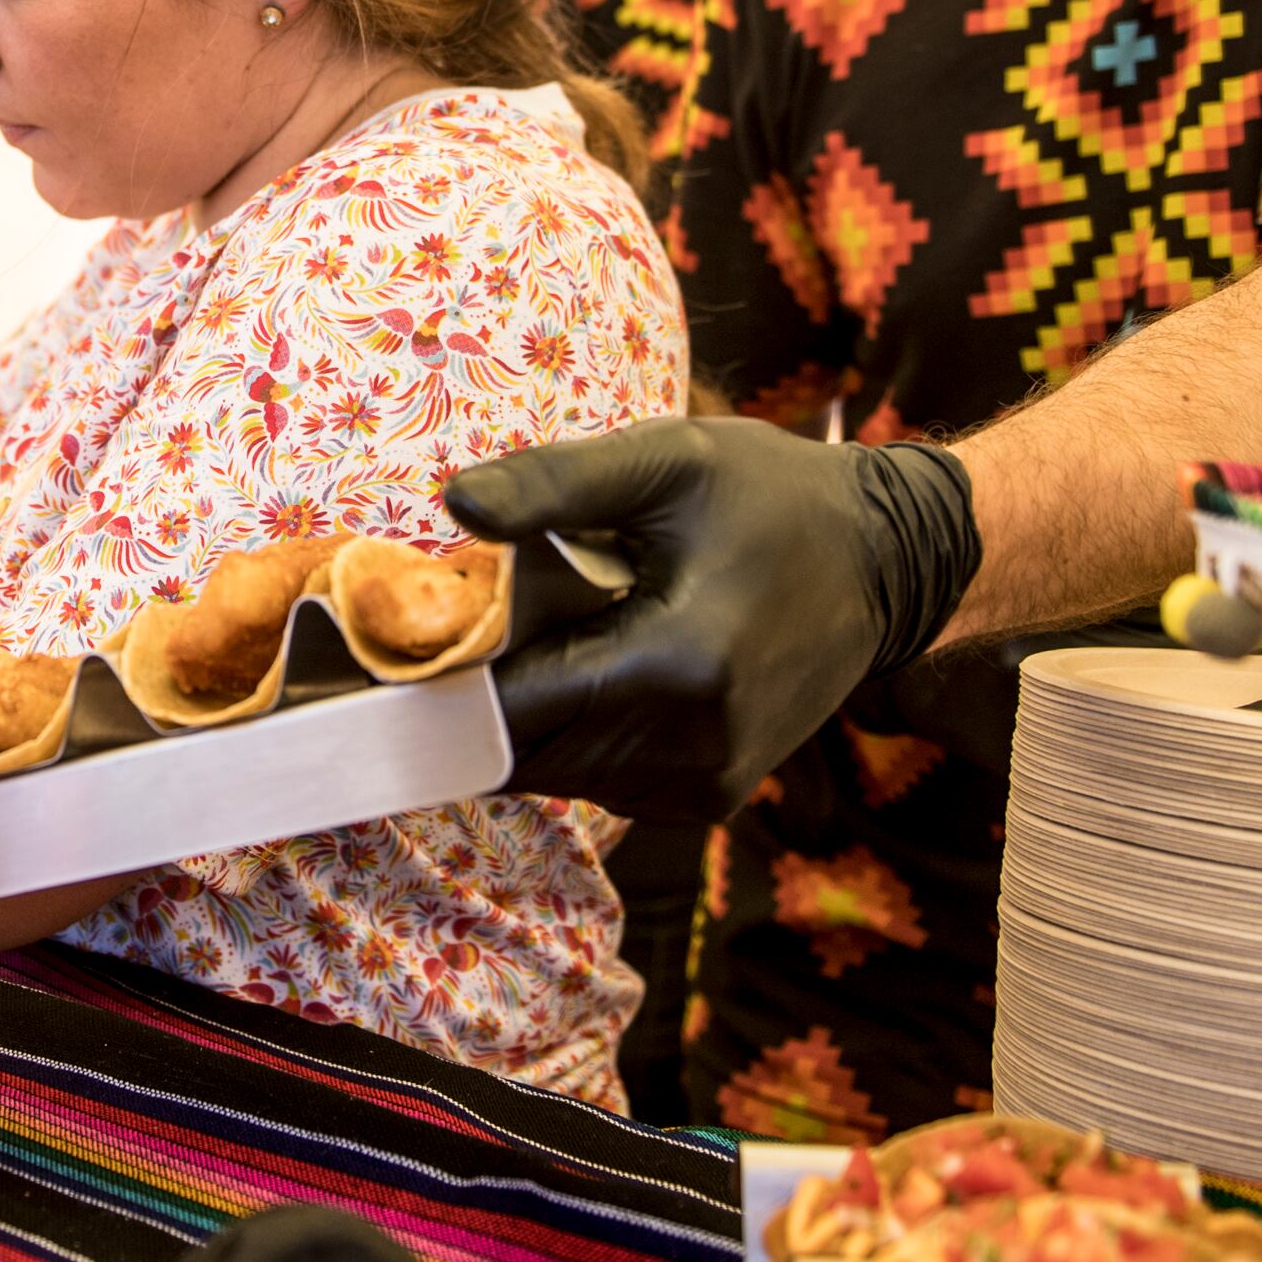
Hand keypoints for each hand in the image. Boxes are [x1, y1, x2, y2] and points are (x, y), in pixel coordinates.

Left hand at [441, 419, 980, 823]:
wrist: (884, 561)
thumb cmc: (770, 496)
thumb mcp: (667, 461)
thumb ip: (555, 484)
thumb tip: (454, 500)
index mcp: (677, 668)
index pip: (512, 708)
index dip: (435, 682)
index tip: (376, 646)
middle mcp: (691, 750)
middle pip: (521, 750)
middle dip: (466, 695)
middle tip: (436, 626)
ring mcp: (702, 787)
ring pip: (551, 771)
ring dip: (517, 713)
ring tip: (520, 632)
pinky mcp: (706, 799)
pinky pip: (595, 777)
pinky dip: (565, 730)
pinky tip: (577, 663)